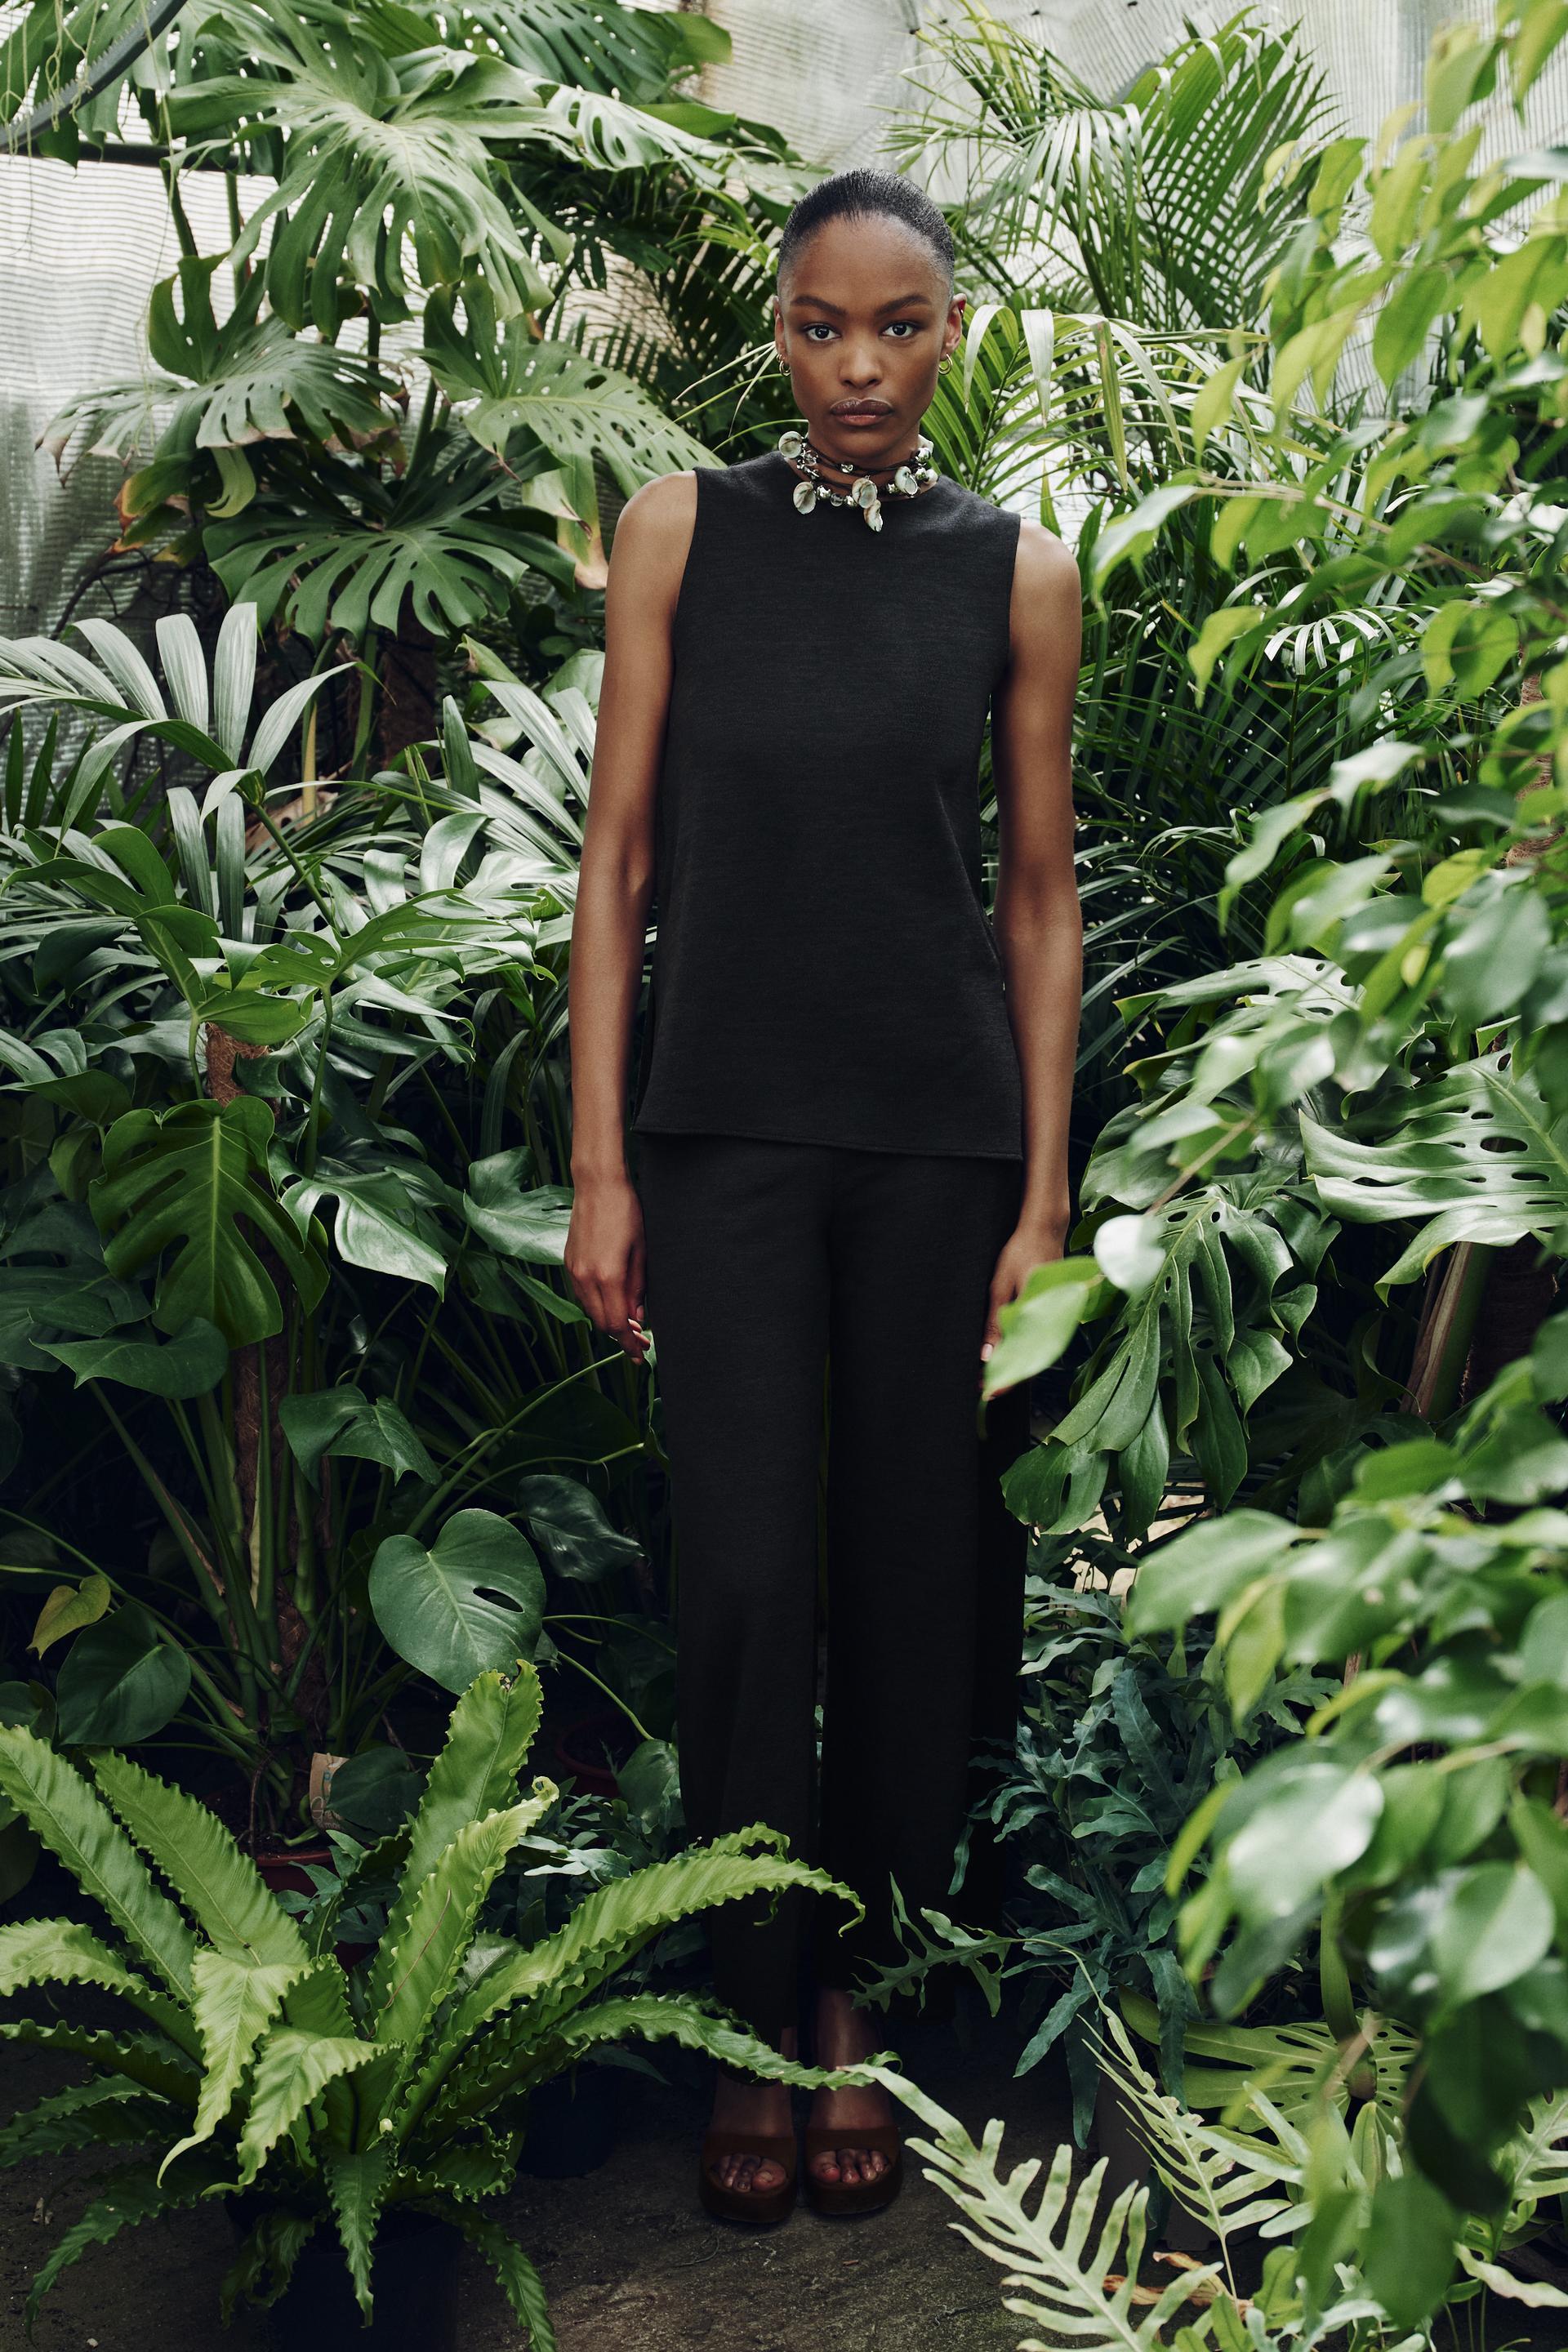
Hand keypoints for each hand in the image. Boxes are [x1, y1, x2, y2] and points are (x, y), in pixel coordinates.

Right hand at [564, 1171, 649, 1363]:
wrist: (597, 1185)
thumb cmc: (626, 1212)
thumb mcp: (641, 1252)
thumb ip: (638, 1288)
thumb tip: (638, 1318)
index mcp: (608, 1277)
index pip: (617, 1325)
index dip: (629, 1345)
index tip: (640, 1356)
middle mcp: (586, 1278)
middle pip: (602, 1323)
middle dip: (620, 1337)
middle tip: (639, 1341)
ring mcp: (573, 1270)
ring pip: (590, 1310)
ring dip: (608, 1320)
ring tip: (628, 1321)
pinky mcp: (569, 1262)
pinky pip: (582, 1294)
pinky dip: (597, 1304)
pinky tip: (611, 1300)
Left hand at [980, 1212, 1068, 1373]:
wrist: (1045, 1229)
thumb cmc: (1021, 1252)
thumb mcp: (1001, 1286)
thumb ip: (996, 1321)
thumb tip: (987, 1356)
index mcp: (1040, 1315)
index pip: (1023, 1359)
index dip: (1005, 1380)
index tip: (986, 1392)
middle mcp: (1054, 1321)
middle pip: (1032, 1362)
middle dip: (1008, 1378)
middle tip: (982, 1388)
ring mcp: (1058, 1318)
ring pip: (1037, 1352)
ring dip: (1015, 1365)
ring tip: (989, 1376)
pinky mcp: (1056, 1314)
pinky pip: (1040, 1339)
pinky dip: (1023, 1350)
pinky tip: (1006, 1354)